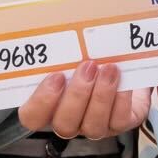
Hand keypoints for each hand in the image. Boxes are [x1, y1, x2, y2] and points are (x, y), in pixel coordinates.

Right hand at [17, 59, 144, 140]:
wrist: (126, 67)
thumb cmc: (91, 59)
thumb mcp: (74, 54)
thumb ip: (64, 52)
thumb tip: (61, 30)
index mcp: (49, 106)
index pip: (32, 117)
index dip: (41, 101)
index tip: (55, 76)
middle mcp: (69, 121)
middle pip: (64, 124)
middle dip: (76, 95)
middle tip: (87, 67)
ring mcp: (94, 127)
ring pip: (92, 126)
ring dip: (101, 96)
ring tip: (109, 69)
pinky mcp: (119, 125)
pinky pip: (118, 121)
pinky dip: (121, 100)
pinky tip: (123, 81)